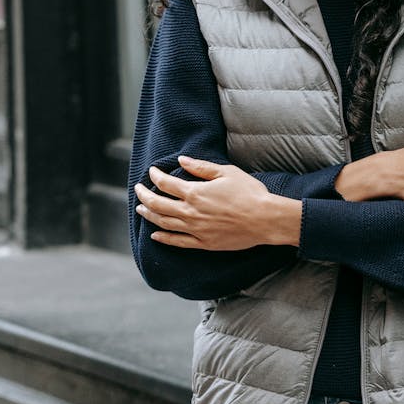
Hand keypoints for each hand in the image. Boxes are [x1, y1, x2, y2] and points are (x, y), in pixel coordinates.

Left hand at [134, 156, 301, 250]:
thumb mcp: (226, 172)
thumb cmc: (249, 193)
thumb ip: (201, 167)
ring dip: (149, 215)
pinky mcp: (203, 243)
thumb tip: (182, 160)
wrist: (265, 220)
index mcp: (195, 193)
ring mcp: (195, 230)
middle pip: (158, 204)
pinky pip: (177, 242)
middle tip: (138, 190)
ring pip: (163, 223)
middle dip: (144, 195)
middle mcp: (190, 212)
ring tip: (140, 209)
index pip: (165, 183)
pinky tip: (155, 235)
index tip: (151, 172)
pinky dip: (163, 238)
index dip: (155, 176)